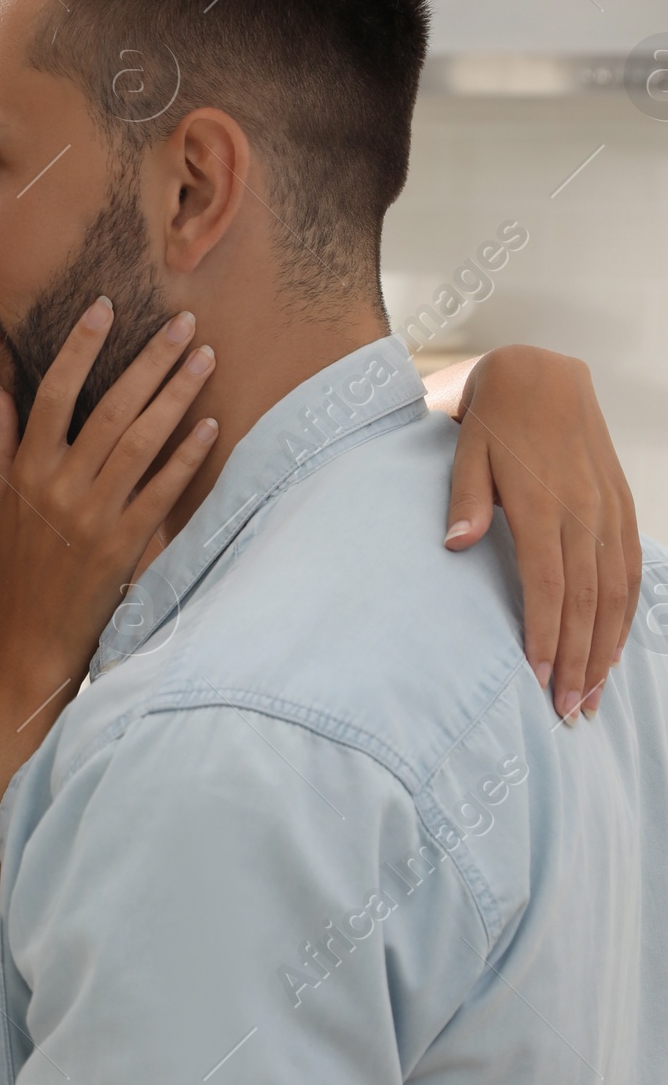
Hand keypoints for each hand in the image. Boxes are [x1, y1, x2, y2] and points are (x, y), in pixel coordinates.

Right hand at [0, 302, 217, 724]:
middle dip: (150, 360)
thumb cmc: (14, 573)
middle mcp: (60, 486)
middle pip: (110, 407)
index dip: (80, 348)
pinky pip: (161, 492)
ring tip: (205, 359)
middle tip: (184, 323)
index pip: (53, 393)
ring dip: (177, 396)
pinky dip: (186, 458)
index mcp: (26, 471)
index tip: (106, 308)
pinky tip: (210, 426)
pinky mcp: (123, 546)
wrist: (31, 643)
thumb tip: (6, 392)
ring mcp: (94, 516)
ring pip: (141, 442)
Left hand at [435, 347, 640, 719]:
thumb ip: (464, 500)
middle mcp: (584, 511)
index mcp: (543, 504)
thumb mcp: (466, 451)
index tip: (540, 679)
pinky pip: (630, 568)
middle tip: (568, 711)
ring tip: (592, 696)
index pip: (549, 585)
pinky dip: (625, 613)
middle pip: (587, 601)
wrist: (541, 372)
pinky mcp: (620, 505)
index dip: (548, 636)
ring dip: (606, 648)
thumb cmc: (492, 418)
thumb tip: (455, 546)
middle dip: (580, 661)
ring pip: (615, 591)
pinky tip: (614, 649)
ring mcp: (608, 509)